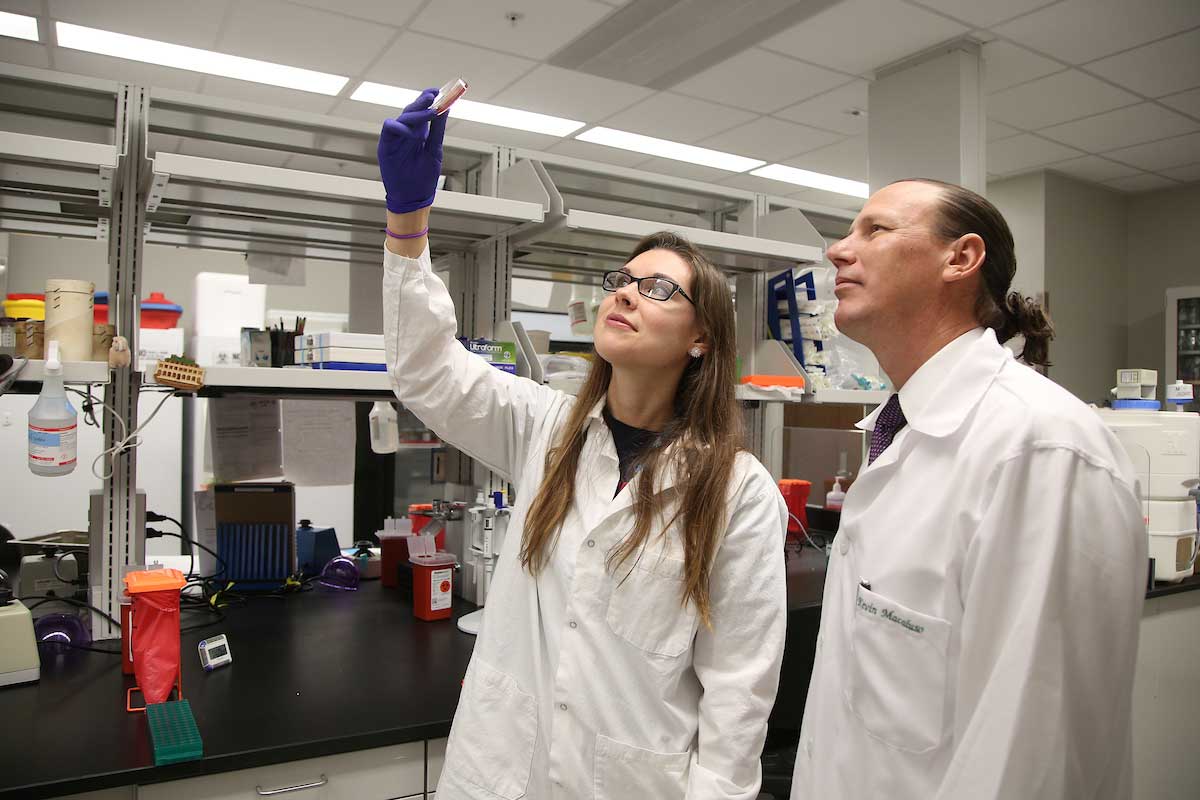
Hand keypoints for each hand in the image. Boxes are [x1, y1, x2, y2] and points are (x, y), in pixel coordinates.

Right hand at [377, 89, 447, 213]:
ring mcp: (395, 138)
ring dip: (416, 114)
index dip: (428, 99)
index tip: (438, 91)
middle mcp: (406, 133)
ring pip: (402, 117)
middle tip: (433, 96)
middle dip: (422, 102)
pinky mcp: (386, 146)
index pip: (422, 110)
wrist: (413, 198)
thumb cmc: (423, 178)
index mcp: (419, 133)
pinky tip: (412, 133)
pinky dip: (400, 127)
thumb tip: (445, 109)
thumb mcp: (434, 151)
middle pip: (412, 111)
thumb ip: (437, 130)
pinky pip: (389, 128)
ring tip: (430, 114)